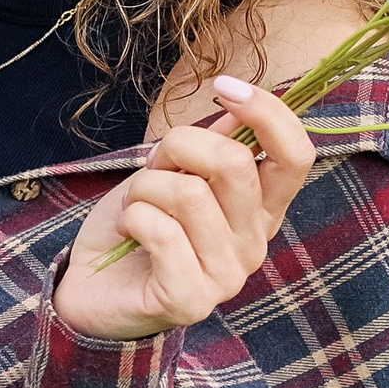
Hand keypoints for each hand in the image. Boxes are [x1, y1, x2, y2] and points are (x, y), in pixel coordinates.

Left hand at [52, 75, 317, 341]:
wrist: (92, 288)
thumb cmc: (137, 226)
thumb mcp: (171, 173)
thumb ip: (209, 146)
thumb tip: (236, 109)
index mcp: (260, 209)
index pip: (296, 155)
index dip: (268, 113)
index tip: (224, 88)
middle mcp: (254, 244)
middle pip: (235, 164)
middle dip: (179, 145)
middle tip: (152, 165)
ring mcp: (227, 276)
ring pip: (189, 194)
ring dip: (145, 188)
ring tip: (136, 206)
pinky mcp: (191, 299)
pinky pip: (163, 232)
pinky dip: (134, 218)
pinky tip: (129, 232)